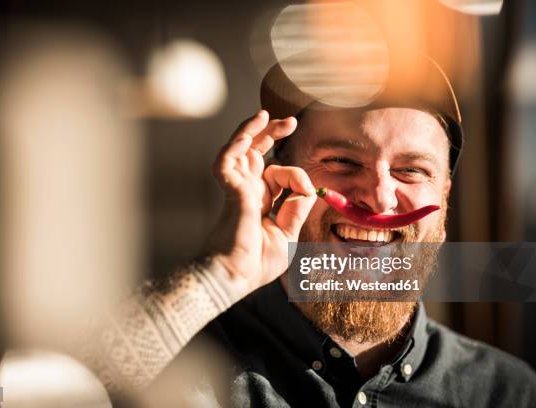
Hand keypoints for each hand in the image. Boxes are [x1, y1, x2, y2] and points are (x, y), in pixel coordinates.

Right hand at [207, 110, 315, 299]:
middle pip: (256, 153)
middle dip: (271, 135)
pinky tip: (246, 135)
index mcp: (260, 201)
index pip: (276, 173)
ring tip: (264, 115)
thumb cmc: (256, 262)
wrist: (234, 276)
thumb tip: (308, 187)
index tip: (306, 190)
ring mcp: (237, 188)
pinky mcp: (230, 190)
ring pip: (240, 150)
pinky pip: (227, 161)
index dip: (295, 175)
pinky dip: (235, 146)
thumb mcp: (288, 235)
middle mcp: (248, 190)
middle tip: (289, 123)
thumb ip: (297, 209)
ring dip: (251, 130)